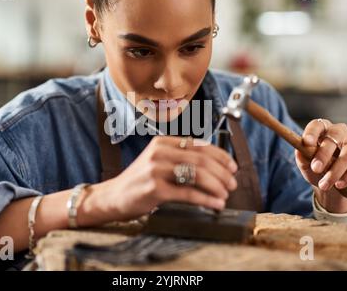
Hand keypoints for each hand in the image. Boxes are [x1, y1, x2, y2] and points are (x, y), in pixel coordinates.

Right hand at [81, 136, 237, 223]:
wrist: (113, 196)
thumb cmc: (139, 181)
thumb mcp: (158, 162)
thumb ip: (181, 159)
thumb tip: (214, 166)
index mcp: (163, 143)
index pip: (200, 145)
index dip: (221, 156)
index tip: (233, 167)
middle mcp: (159, 152)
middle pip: (201, 159)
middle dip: (222, 173)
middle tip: (232, 184)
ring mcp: (156, 170)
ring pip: (197, 174)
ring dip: (217, 186)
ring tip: (226, 194)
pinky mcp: (155, 189)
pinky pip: (188, 193)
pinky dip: (206, 199)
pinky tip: (216, 204)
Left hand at [295, 119, 346, 212]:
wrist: (331, 178)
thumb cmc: (316, 165)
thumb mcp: (305, 162)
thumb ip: (302, 156)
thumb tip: (300, 152)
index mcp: (321, 128)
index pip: (316, 126)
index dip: (312, 133)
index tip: (306, 143)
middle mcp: (338, 130)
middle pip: (333, 138)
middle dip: (324, 155)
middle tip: (315, 169)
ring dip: (335, 171)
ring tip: (324, 185)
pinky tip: (339, 184)